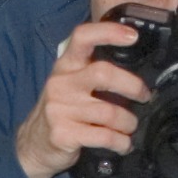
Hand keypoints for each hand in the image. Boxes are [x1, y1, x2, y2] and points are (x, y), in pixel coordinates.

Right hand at [15, 21, 146, 177]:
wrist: (34, 146)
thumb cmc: (62, 112)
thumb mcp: (70, 85)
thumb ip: (93, 72)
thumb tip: (135, 69)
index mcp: (66, 66)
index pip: (83, 37)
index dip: (109, 32)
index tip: (132, 36)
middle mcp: (61, 83)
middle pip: (103, 74)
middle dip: (133, 86)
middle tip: (144, 97)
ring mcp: (60, 109)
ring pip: (109, 112)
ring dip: (128, 122)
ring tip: (131, 127)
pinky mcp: (64, 134)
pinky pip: (104, 136)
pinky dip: (121, 142)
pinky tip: (124, 144)